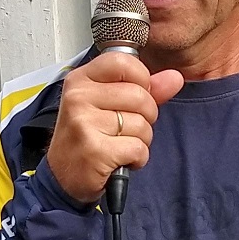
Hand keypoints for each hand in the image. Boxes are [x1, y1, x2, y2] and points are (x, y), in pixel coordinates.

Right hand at [46, 50, 184, 205]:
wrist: (63, 177)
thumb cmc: (85, 139)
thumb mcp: (109, 105)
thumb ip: (144, 89)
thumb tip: (175, 77)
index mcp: (81, 80)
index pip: (123, 62)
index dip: (141, 79)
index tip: (135, 95)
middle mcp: (78, 98)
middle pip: (140, 95)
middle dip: (145, 117)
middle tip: (126, 129)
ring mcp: (84, 123)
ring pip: (142, 124)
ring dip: (141, 140)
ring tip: (119, 145)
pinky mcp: (95, 150)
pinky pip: (138, 148)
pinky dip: (137, 158)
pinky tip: (120, 159)